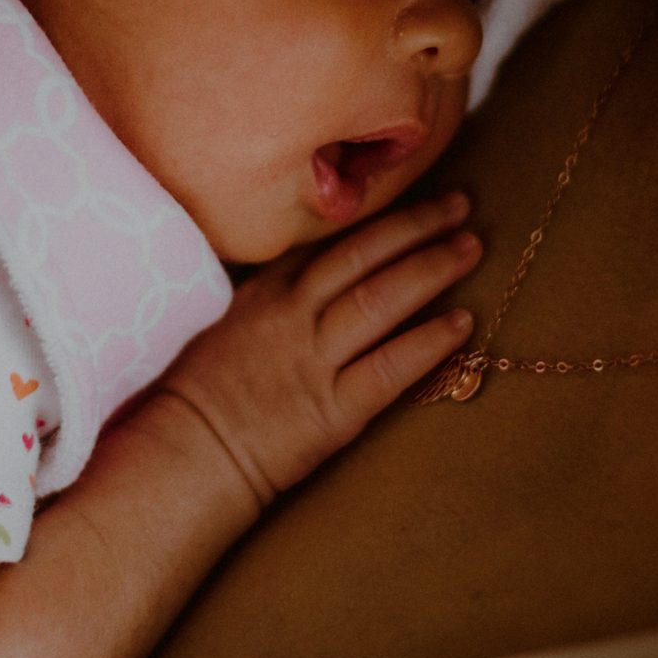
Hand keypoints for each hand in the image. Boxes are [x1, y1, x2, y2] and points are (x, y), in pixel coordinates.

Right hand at [156, 192, 478, 507]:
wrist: (186, 457)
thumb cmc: (201, 395)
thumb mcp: (227, 325)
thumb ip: (272, 296)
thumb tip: (317, 275)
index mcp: (265, 292)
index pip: (332, 243)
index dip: (380, 219)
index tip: (418, 201)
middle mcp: (291, 317)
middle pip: (363, 258)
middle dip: (416, 227)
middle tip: (460, 206)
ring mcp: (312, 362)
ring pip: (381, 301)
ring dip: (431, 269)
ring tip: (470, 248)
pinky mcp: (332, 411)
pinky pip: (389, 369)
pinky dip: (427, 342)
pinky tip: (461, 324)